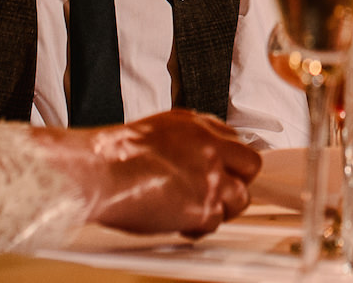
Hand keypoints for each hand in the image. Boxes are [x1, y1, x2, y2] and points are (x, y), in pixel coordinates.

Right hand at [37, 109, 260, 237]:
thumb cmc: (117, 153)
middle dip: (237, 181)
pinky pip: (215, 223)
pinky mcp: (204, 206)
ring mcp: (210, 177)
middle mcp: (210, 148)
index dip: (230, 160)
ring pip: (240, 198)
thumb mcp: (161, 129)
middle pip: (251, 166)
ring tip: (195, 210)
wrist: (101, 170)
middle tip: (217, 192)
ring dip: (221, 208)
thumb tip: (199, 152)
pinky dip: (199, 227)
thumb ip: (189, 139)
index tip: (223, 170)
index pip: (237, 141)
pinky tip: (179, 221)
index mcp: (199, 126)